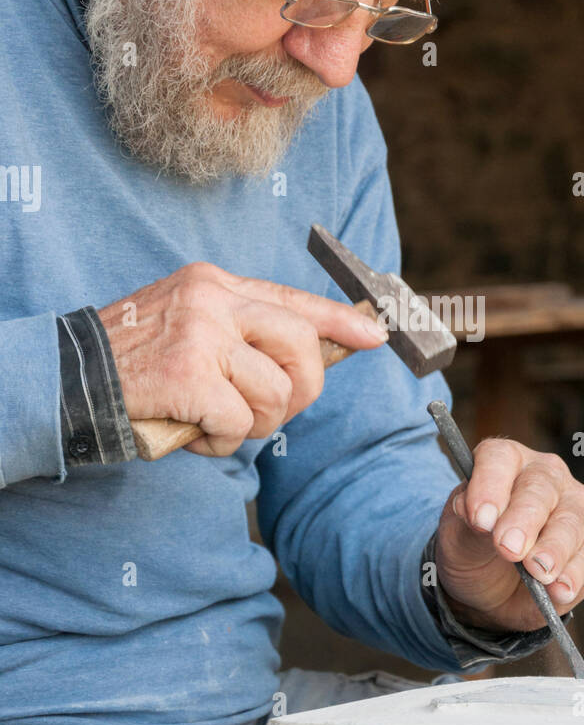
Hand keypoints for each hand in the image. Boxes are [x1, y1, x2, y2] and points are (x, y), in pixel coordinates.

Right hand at [98, 261, 387, 455]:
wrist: (68, 379)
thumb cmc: (134, 364)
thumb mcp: (189, 326)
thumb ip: (241, 333)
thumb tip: (307, 358)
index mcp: (215, 282)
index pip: (294, 298)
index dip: (340, 321)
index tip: (374, 335)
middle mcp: (213, 299)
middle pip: (300, 345)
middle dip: (300, 391)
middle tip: (269, 412)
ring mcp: (202, 335)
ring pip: (275, 392)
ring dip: (252, 424)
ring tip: (214, 420)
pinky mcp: (190, 375)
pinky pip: (240, 423)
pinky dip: (221, 441)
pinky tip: (193, 431)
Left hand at [434, 439, 583, 631]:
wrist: (491, 589)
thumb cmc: (473, 548)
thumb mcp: (456, 537)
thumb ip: (466, 522)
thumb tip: (480, 515)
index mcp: (505, 462)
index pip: (499, 458)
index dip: (490, 485)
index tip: (480, 520)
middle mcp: (545, 475)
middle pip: (540, 488)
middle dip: (524, 520)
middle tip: (509, 549)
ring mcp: (575, 505)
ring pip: (571, 522)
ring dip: (554, 550)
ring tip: (539, 573)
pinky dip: (574, 574)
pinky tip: (560, 590)